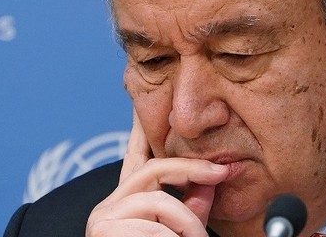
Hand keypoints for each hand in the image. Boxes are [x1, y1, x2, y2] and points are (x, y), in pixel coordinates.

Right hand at [86, 110, 228, 235]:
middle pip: (153, 167)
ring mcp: (103, 216)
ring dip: (188, 222)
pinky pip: (154, 227)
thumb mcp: (182, 230)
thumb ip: (193, 205)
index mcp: (126, 202)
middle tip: (222, 172)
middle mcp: (109, 204)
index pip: (135, 156)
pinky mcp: (103, 230)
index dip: (141, 127)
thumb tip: (212, 179)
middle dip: (191, 169)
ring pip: (160, 201)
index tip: (146, 102)